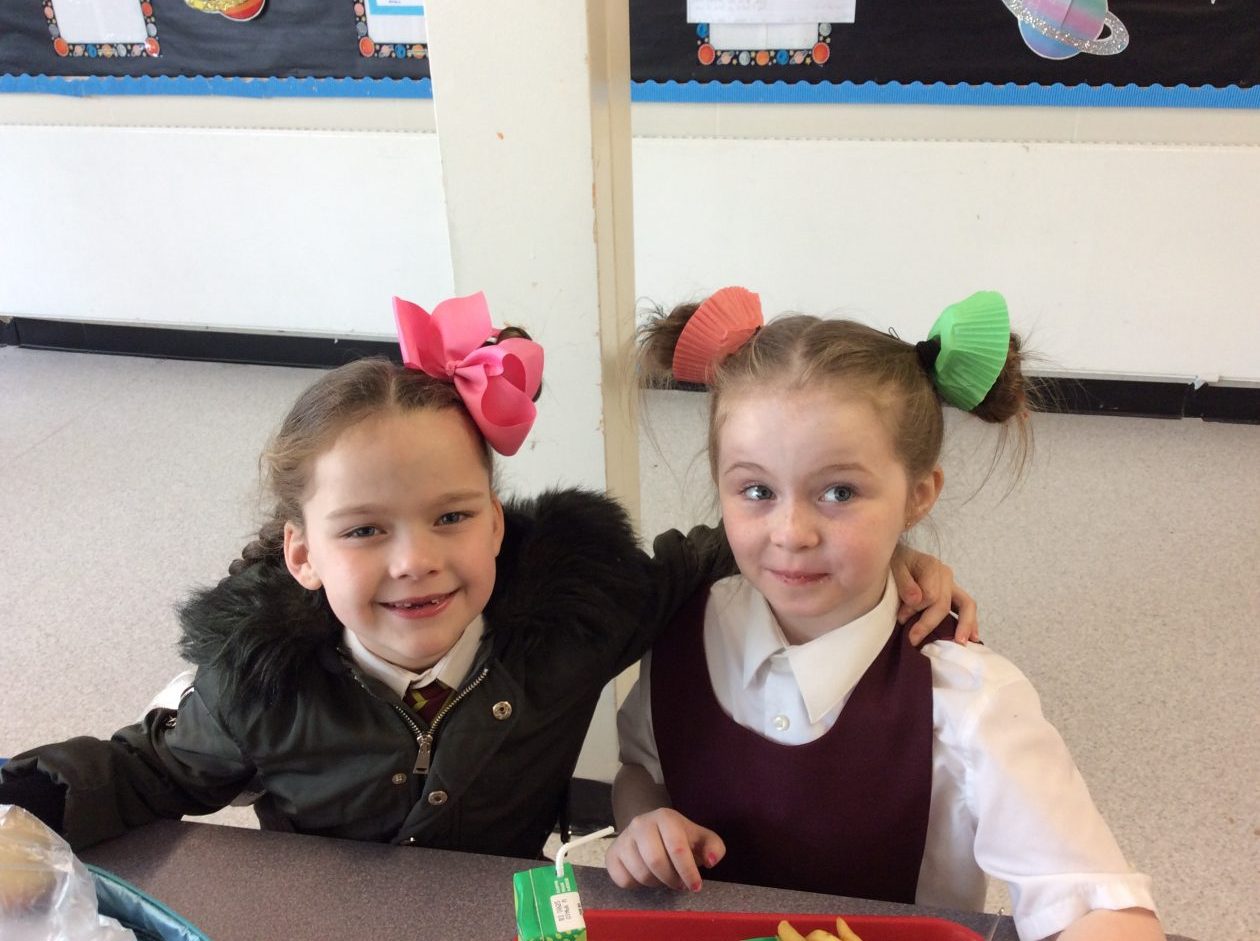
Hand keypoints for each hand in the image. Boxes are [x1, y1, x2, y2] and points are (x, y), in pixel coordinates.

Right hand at [604, 808, 725, 891]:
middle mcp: (640, 824)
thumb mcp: (700, 838)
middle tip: (679, 884)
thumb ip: (714, 847)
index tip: (696, 886)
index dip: (688, 871)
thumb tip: (710, 861)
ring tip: (664, 878)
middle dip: (672, 879)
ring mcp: (623, 838)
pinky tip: (646, 876)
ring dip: (657, 883)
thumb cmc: (679, 837)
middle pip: (656, 862)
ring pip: (641, 873)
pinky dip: (638, 886)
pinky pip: (624, 880)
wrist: (648, 828)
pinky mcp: (611, 854)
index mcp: (665, 817)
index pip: (677, 848)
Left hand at [891, 546, 978, 645]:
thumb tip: (916, 600)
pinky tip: (972, 637)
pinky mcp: (953, 593)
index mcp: (931, 566)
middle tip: (913, 639)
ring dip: (964, 626)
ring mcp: (951, 584)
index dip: (914, 609)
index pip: (929, 595)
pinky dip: (970, 623)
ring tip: (960, 643)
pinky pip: (966, 608)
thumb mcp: (894, 567)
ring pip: (967, 605)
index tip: (901, 617)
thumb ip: (904, 583)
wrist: (895, 557)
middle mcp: (945, 575)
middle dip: (928, 623)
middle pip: (943, 604)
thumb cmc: (894, 562)